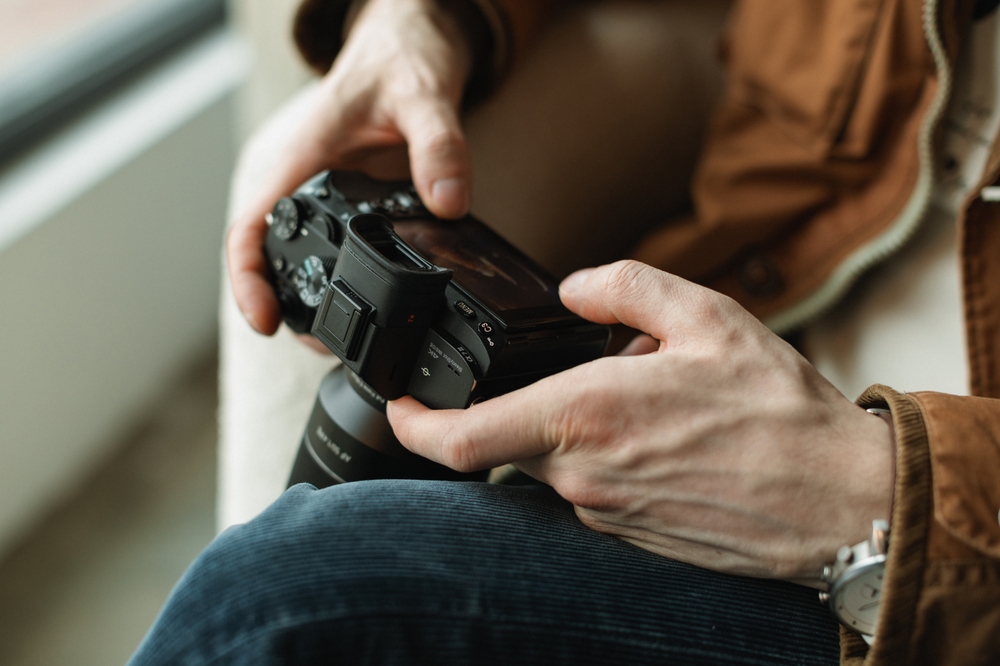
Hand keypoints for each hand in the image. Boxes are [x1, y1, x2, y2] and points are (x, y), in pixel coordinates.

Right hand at [227, 0, 474, 334]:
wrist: (407, 42)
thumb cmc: (401, 58)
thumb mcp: (424, 95)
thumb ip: (439, 146)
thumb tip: (449, 202)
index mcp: (296, 154)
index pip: (251, 226)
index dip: (249, 279)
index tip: (266, 320)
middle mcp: (293, 175)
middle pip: (263, 253)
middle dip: (280, 304)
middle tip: (320, 346)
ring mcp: (311, 188)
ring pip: (285, 252)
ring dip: (301, 296)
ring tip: (336, 338)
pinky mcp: (333, 195)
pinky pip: (317, 242)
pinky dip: (326, 275)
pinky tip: (354, 299)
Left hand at [388, 261, 893, 581]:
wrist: (840, 503)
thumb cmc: (780, 413)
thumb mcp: (707, 317)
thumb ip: (626, 287)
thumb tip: (575, 287)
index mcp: (585, 417)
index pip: (462, 440)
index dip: (413, 428)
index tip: (397, 409)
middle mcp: (583, 476)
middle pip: (516, 440)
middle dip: (535, 402)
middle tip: (601, 372)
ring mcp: (605, 515)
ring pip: (560, 462)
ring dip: (583, 428)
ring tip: (654, 406)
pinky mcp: (631, 539)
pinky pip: (595, 492)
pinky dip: (611, 459)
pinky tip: (670, 444)